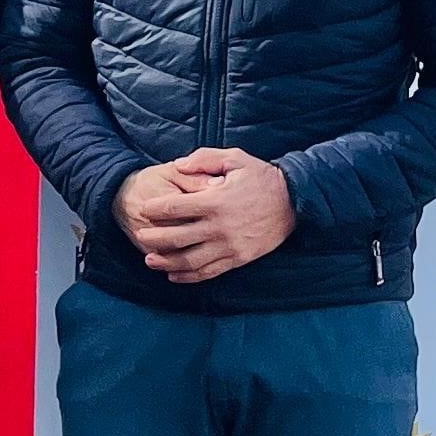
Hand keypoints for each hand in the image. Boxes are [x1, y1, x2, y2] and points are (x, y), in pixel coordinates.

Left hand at [115, 148, 296, 284]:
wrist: (295, 202)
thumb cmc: (262, 178)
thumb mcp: (235, 158)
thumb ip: (204, 159)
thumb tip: (177, 165)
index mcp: (215, 200)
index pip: (173, 208)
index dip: (154, 209)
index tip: (144, 210)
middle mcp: (219, 227)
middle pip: (175, 238)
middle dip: (153, 238)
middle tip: (140, 236)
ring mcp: (229, 246)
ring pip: (189, 261)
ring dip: (166, 262)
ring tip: (149, 260)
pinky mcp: (238, 259)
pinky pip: (208, 272)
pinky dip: (188, 276)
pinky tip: (174, 275)